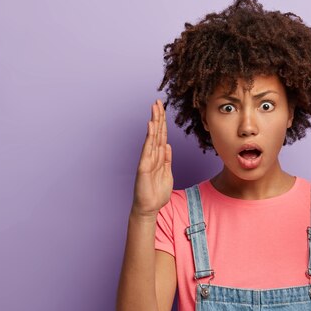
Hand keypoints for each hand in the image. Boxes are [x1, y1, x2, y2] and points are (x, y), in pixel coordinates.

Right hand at [131, 99, 173, 217]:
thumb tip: (167, 144)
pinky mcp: (144, 167)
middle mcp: (152, 156)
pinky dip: (149, 137)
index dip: (163, 123)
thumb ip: (167, 159)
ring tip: (154, 108)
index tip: (163, 109)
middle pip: (156, 133)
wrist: (149, 208)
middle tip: (158, 101)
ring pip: (152, 137)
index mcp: (159, 157)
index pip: (161, 136)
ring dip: (154, 122)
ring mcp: (147, 160)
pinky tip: (151, 126)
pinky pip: (148, 149)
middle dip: (158, 117)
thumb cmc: (156, 192)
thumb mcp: (167, 173)